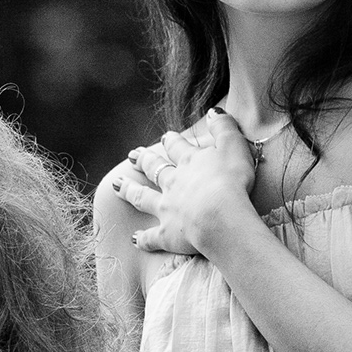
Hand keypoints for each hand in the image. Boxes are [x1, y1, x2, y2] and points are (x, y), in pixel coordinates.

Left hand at [112, 111, 256, 260]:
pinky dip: (143, 238)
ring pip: (142, 197)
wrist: (220, 217)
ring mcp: (166, 208)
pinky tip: (135, 239)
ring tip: (117, 185)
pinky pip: (151, 237)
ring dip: (129, 191)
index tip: (166, 137)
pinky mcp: (167, 234)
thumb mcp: (234, 146)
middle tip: (133, 155)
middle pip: (154, 168)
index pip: (177, 148)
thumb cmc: (232, 181)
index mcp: (190, 162)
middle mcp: (173, 183)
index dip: (172, 141)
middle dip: (144, 160)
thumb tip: (215, 111)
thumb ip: (224, 128)